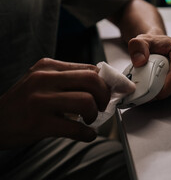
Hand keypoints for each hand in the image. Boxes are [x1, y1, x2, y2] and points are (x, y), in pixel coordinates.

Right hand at [0, 58, 131, 148]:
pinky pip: (76, 128)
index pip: (89, 68)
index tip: (115, 90)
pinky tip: (86, 134)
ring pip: (86, 102)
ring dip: (95, 114)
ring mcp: (40, 101)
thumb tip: (103, 84)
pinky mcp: (39, 123)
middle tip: (102, 105)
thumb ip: (69, 79)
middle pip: (92, 80)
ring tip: (90, 119)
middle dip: (105, 95)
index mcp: (48, 66)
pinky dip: (88, 133)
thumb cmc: (24, 102)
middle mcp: (44, 79)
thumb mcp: (43, 81)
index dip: (108, 81)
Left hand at [128, 34, 170, 99]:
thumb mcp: (140, 41)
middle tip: (147, 91)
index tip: (151, 93)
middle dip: (162, 90)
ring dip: (165, 91)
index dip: (164, 87)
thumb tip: (140, 61)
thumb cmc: (153, 44)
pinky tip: (161, 83)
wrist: (160, 46)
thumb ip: (137, 47)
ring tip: (153, 85)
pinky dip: (169, 90)